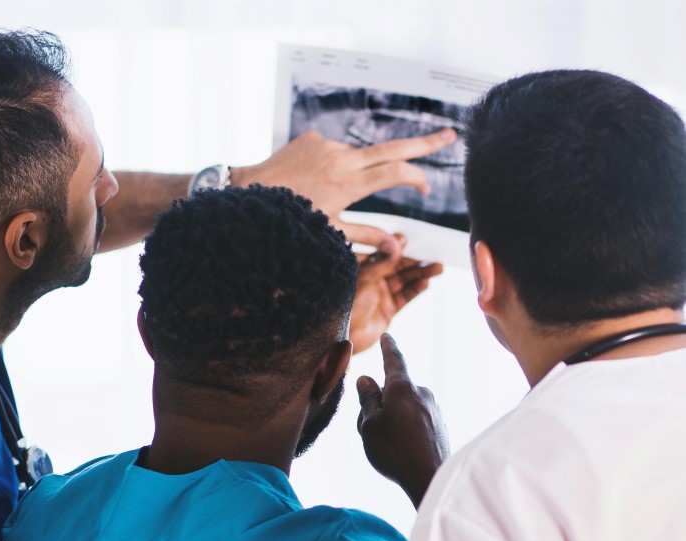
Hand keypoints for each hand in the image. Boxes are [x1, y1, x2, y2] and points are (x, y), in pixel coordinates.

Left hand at [232, 128, 455, 252]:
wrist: (249, 193)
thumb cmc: (290, 221)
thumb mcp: (330, 234)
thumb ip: (367, 236)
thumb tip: (400, 246)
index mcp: (347, 184)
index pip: (394, 172)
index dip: (416, 177)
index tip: (427, 187)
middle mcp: (341, 159)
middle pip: (392, 147)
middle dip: (424, 143)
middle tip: (451, 134)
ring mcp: (327, 145)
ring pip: (359, 156)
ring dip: (358, 173)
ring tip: (326, 195)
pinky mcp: (313, 137)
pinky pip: (336, 152)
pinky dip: (336, 166)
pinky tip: (314, 183)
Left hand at [351, 237, 442, 352]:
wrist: (344, 337)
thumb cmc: (346, 306)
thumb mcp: (365, 279)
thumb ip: (383, 262)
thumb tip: (399, 242)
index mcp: (362, 269)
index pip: (383, 253)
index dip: (396, 246)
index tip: (409, 240)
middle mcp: (373, 280)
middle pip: (398, 266)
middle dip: (415, 261)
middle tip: (433, 255)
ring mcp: (381, 295)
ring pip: (405, 281)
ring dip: (421, 274)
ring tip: (438, 268)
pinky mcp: (388, 309)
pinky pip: (405, 297)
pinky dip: (416, 290)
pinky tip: (426, 283)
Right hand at [357, 334, 448, 508]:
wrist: (430, 478)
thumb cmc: (394, 450)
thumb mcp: (369, 424)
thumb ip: (367, 399)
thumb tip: (367, 379)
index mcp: (403, 388)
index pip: (394, 360)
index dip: (388, 348)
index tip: (388, 336)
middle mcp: (422, 393)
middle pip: (395, 392)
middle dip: (380, 405)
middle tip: (367, 430)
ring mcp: (434, 410)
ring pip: (405, 408)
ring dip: (392, 420)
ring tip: (386, 446)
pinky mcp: (440, 426)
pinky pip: (417, 421)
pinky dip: (406, 430)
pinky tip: (404, 451)